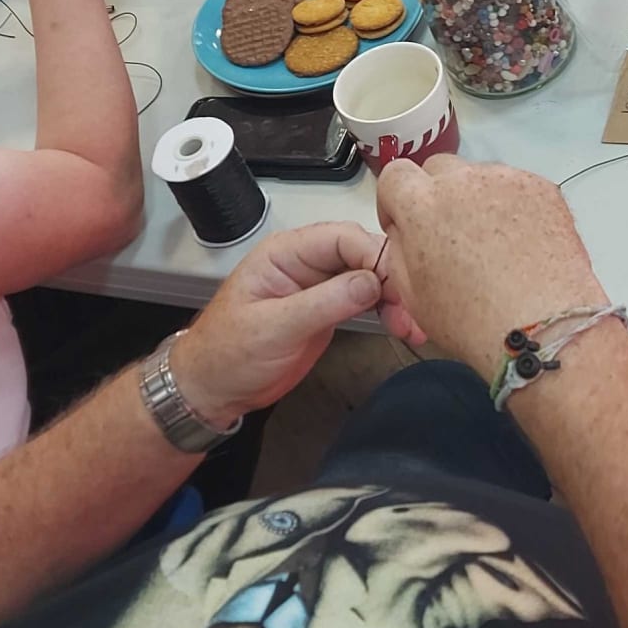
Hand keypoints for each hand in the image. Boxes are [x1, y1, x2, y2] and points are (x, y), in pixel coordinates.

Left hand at [167, 223, 413, 426]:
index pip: (342, 237)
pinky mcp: (330, 310)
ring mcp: (321, 286)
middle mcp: (307, 262)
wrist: (213, 389)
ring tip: (414, 323)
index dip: (375, 256)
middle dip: (392, 277)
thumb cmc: (227, 353)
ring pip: (371, 276)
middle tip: (412, 309)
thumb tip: (372, 282)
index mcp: (287, 252)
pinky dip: (388, 310)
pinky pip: (368, 299)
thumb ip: (323, 302)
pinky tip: (404, 324)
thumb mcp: (273, 328)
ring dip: (396, 296)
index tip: (398, 284)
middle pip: (363, 253)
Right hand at [374, 157, 607, 377]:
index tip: (406, 224)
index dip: (396, 201)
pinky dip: (513, 207)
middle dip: (437, 195)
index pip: (395, 174)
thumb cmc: (470, 320)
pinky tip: (523, 243)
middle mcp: (462, 179)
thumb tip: (406, 227)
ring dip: (477, 199)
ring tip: (495, 243)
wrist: (542, 326)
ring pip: (480, 177)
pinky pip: (516, 187)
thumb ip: (400, 247)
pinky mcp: (541, 186)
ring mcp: (506, 178)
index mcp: (421, 204)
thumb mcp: (410, 293)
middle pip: (439, 170)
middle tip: (453, 235)